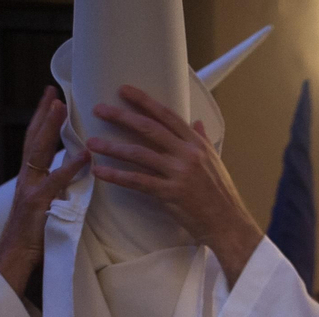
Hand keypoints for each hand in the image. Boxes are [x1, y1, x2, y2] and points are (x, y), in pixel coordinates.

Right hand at [0, 87, 90, 295]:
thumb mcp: (46, 210)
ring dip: (49, 128)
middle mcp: (25, 180)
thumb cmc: (32, 241)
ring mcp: (29, 190)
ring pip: (37, 152)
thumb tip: (74, 179)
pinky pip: (54, 182)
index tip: (51, 101)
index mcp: (28, 181)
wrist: (12, 262)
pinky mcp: (37, 205)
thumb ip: (56, 193)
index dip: (42, 122)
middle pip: (32, 139)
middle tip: (53, 92)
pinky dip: (69, 168)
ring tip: (61, 107)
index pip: (34, 144)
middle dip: (43, 114)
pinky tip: (83, 156)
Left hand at [88, 85, 262, 284]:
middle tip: (99, 109)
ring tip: (91, 143)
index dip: (144, 101)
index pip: (167, 116)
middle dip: (121, 117)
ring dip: (112, 147)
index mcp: (196, 144)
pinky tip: (100, 172)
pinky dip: (116, 176)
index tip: (123, 90)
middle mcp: (187, 154)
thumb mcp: (214, 162)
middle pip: (148, 129)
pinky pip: (137, 181)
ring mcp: (178, 173)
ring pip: (139, 154)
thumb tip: (196, 122)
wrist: (227, 223)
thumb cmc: (221, 194)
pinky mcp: (169, 193)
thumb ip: (202, 140)